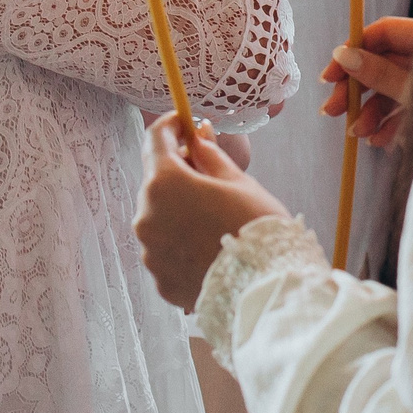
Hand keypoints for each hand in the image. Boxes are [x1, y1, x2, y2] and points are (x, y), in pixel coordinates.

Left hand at [134, 111, 290, 311]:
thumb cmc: (257, 228)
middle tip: (212, 174)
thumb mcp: (237, 182)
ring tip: (216, 219)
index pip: (156, 139)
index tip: (186, 124)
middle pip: (156, 181)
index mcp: (164, 183)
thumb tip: (198, 134)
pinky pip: (166, 250)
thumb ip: (210, 156)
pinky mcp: (159, 279)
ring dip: (179, 210)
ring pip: (160, 217)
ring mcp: (150, 251)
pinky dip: (182, 243)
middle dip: (179, 172)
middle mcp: (146, 215)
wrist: (265, 289)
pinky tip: (211, 247)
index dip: (172, 126)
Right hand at [321, 15, 412, 145]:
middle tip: (332, 111)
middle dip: (356, 90)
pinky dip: (392, 123)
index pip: (382, 32)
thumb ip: (380, 73)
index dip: (353, 51)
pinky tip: (379, 141)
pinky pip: (408, 107)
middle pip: (383, 63)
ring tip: (358, 133)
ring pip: (393, 89)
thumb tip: (343, 55)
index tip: (328, 77)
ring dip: (371, 113)